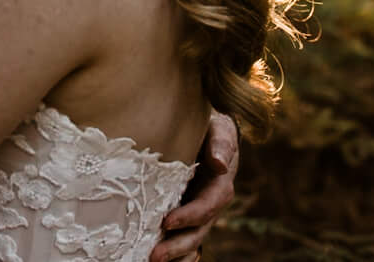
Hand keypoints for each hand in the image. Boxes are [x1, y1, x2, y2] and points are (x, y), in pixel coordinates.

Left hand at [149, 111, 237, 261]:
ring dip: (174, 253)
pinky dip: (175, 253)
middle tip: (155, 254)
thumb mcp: (218, 128)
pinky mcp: (186, 213)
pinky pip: (183, 237)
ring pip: (191, 238)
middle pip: (199, 230)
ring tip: (152, 260)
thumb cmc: (209, 125)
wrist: (203, 128)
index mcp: (220, 183)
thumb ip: (221, 143)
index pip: (209, 204)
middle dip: (178, 244)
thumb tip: (219, 164)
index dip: (190, 216)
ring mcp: (199, 210)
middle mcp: (211, 201)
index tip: (168, 221)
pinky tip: (154, 259)